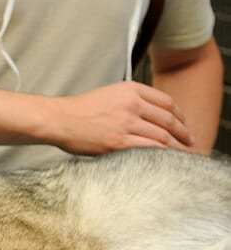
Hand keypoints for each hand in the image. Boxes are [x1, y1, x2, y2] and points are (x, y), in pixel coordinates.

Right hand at [48, 81, 194, 154]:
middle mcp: (132, 104)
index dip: (180, 115)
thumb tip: (149, 116)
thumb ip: (130, 100)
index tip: (185, 125)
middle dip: (184, 132)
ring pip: (162, 136)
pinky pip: (149, 149)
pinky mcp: (119, 142)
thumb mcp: (109, 94)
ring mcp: (126, 123)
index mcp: (131, 90)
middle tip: (191, 141)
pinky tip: (167, 160)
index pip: (166, 102)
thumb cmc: (79, 110)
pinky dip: (162, 155)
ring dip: (177, 146)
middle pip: (168, 119)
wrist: (58, 119)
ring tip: (183, 154)